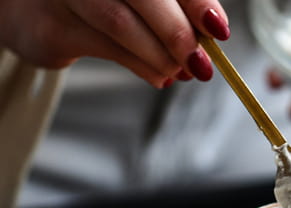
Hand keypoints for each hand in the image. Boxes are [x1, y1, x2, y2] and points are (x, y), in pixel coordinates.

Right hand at [0, 0, 230, 87]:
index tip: (218, 29)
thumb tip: (211, 34)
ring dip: (161, 56)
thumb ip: (174, 7)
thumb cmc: (96, 0)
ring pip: (121, 23)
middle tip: (200, 62)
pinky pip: (106, 49)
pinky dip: (142, 67)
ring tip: (179, 72)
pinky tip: (159, 76)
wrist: (31, 9)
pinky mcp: (51, 25)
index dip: (197, 2)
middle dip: (179, 34)